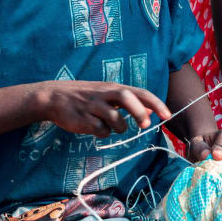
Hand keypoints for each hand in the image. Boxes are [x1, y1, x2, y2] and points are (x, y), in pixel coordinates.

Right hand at [29, 81, 171, 137]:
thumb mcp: (107, 94)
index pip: (140, 92)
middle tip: (145, 125)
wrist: (54, 97)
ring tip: (108, 124)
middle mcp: (105, 94)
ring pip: (115, 120)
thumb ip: (129, 101)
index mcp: (114, 87)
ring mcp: (93, 106)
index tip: (168, 116)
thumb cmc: (86, 97)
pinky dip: (101, 133)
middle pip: (128, 99)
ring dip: (117, 128)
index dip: (156, 103)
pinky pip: (101, 131)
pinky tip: (93, 126)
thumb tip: (153, 112)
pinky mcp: (83, 120)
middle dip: (140, 112)